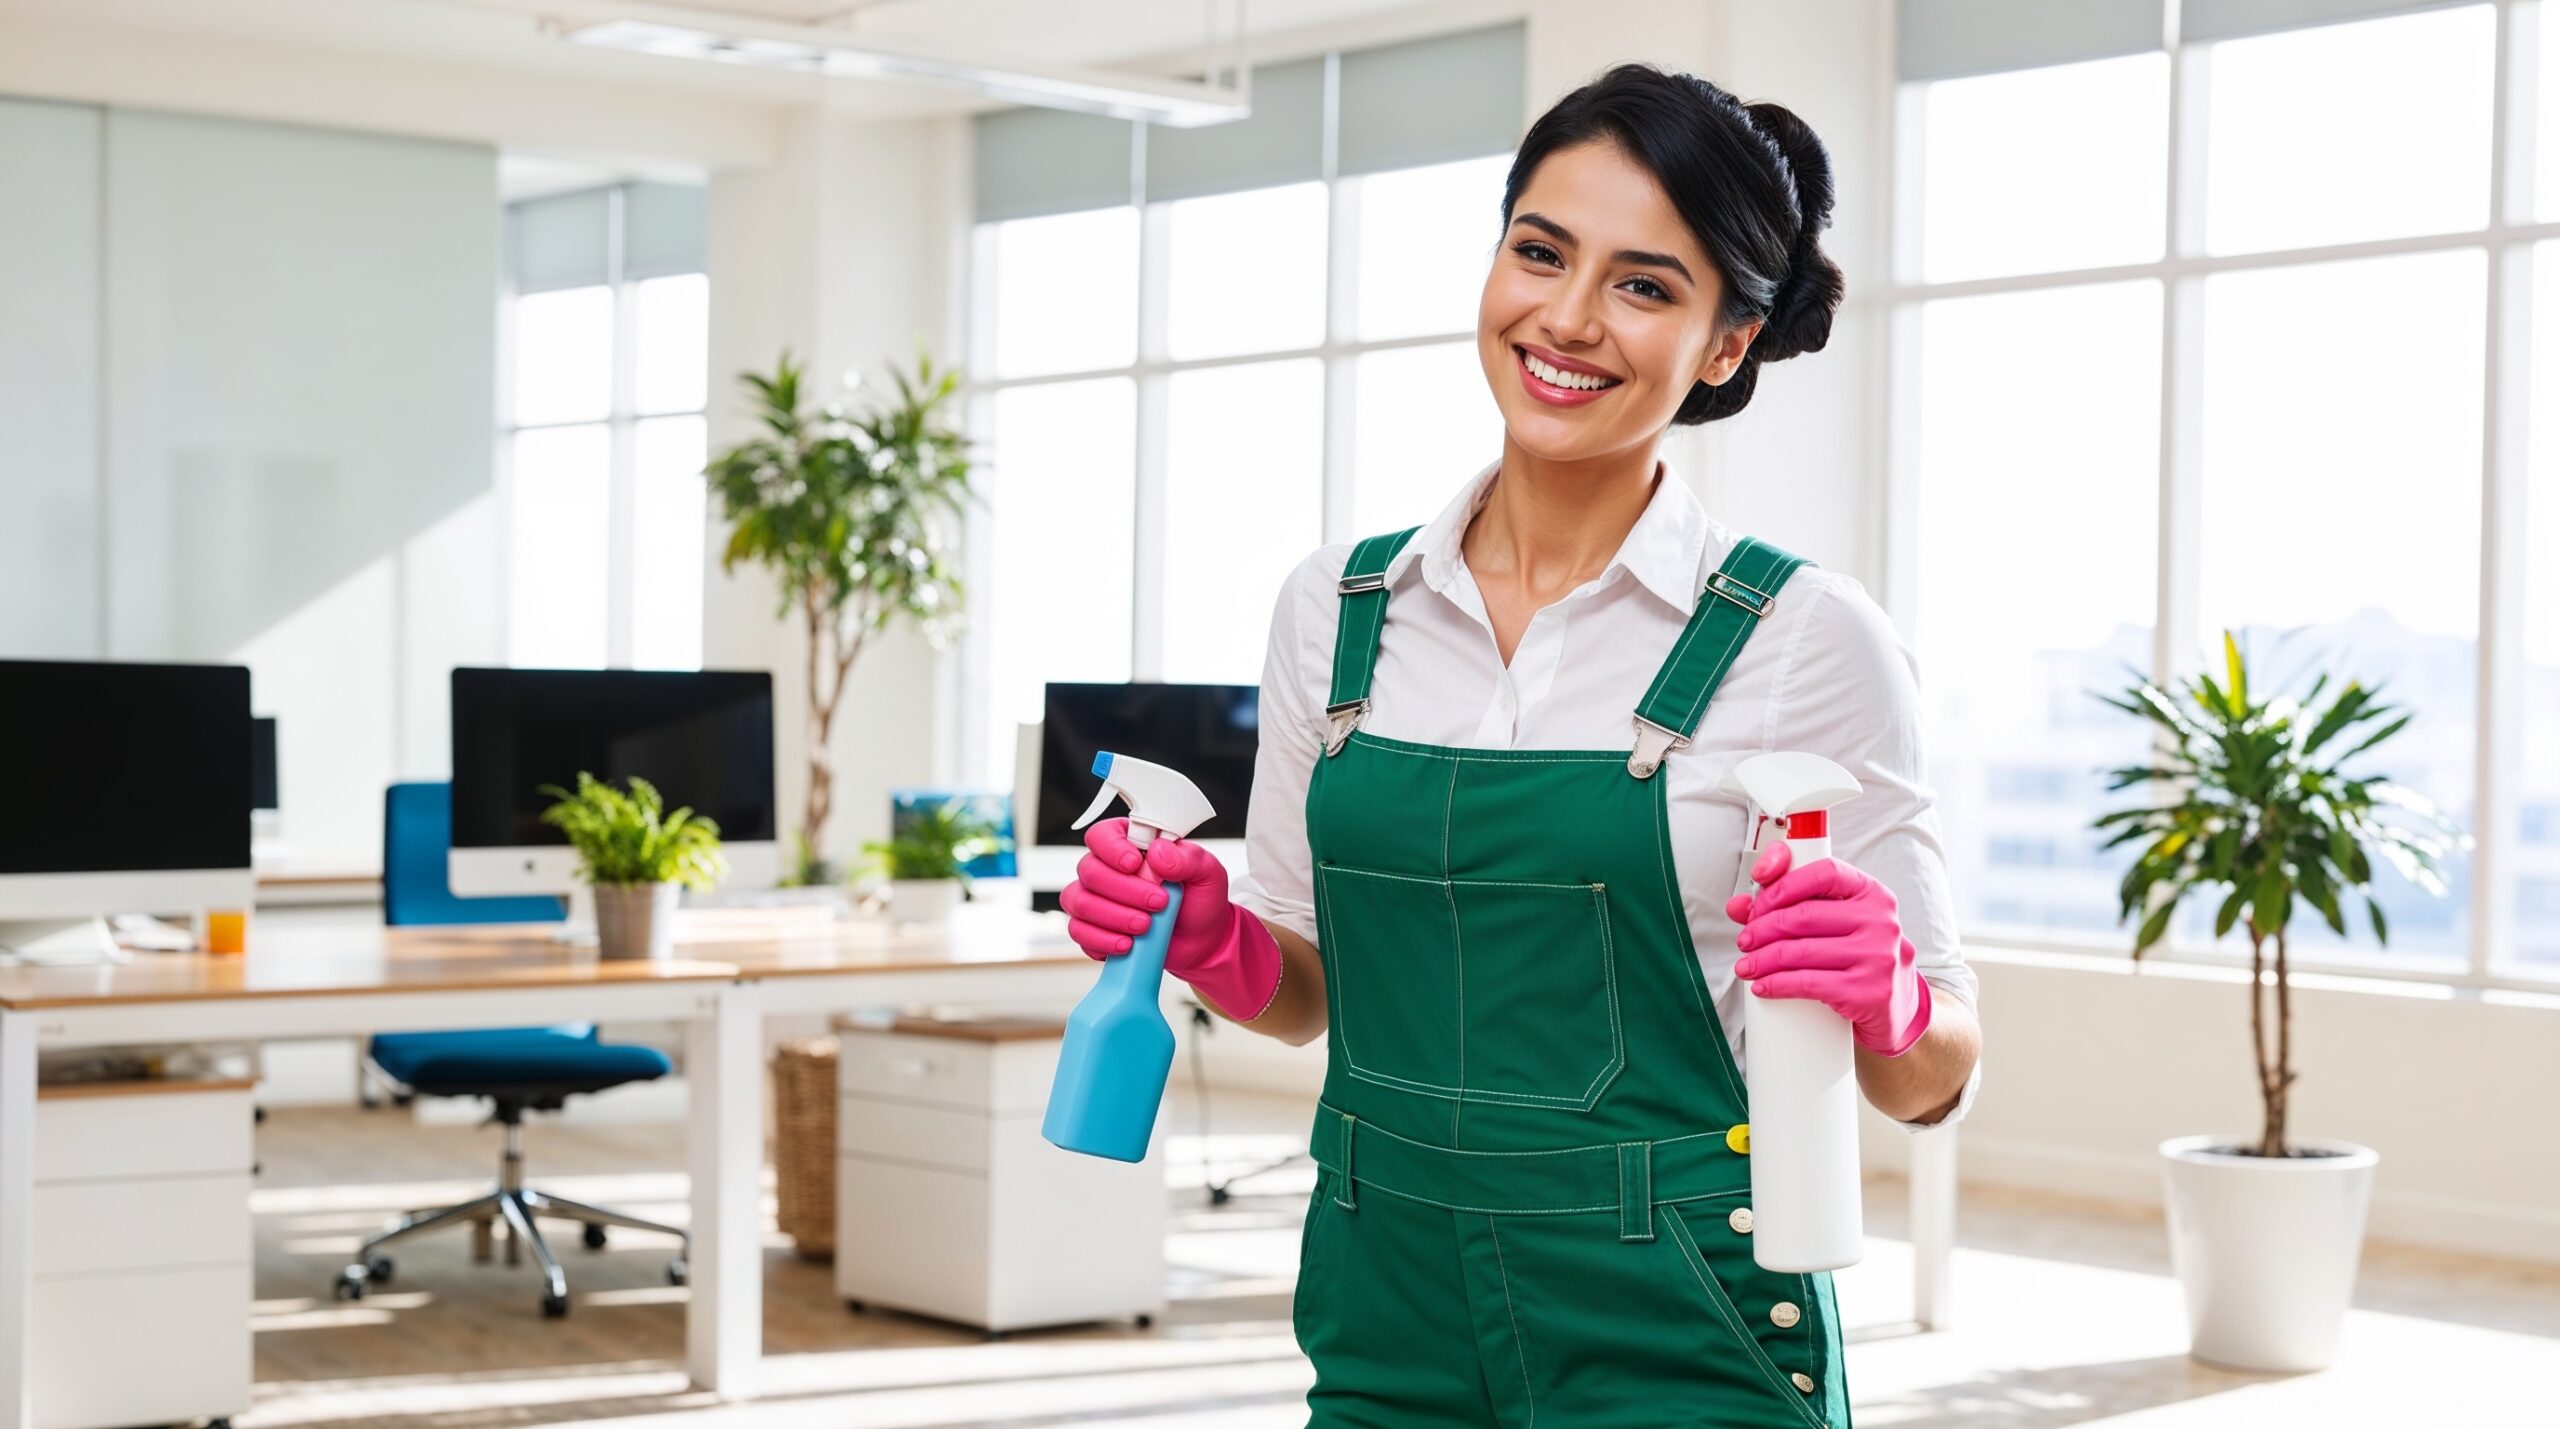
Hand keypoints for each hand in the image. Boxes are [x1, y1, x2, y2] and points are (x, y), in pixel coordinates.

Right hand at [1058, 817, 1281, 1021]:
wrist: (1199, 941)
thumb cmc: (1198, 900)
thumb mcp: (1206, 873)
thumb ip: (1187, 858)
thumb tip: (1159, 853)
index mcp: (1130, 844)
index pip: (1102, 835)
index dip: (1112, 849)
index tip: (1135, 864)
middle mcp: (1106, 868)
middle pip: (1090, 871)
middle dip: (1125, 890)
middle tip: (1158, 903)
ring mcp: (1094, 899)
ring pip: (1081, 902)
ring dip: (1115, 916)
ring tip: (1145, 926)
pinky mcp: (1091, 928)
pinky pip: (1079, 932)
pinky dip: (1103, 940)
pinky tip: (1127, 944)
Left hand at [1722, 839, 1931, 1056]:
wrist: (1897, 1009)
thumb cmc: (1859, 959)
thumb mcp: (1836, 926)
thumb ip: (1791, 907)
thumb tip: (1738, 905)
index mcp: (1873, 894)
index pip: (1824, 873)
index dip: (1783, 883)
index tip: (1756, 901)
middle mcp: (1881, 921)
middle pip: (1805, 915)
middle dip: (1763, 928)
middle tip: (1744, 940)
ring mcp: (1878, 957)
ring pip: (1801, 952)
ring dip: (1762, 960)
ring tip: (1746, 966)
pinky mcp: (1869, 992)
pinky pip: (1808, 984)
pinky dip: (1777, 985)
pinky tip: (1762, 986)